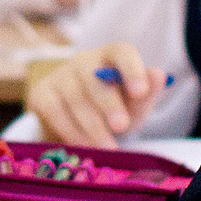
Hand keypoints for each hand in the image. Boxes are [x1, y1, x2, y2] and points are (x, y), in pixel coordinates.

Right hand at [26, 41, 160, 148]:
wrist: (79, 124)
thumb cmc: (114, 109)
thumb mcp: (134, 105)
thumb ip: (147, 93)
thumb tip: (158, 74)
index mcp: (112, 56)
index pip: (122, 52)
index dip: (131, 69)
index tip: (140, 91)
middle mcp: (84, 61)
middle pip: (93, 77)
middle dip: (108, 103)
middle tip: (121, 126)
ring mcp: (60, 75)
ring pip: (74, 97)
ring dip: (92, 125)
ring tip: (107, 148)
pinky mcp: (41, 93)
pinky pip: (55, 111)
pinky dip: (71, 131)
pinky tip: (85, 146)